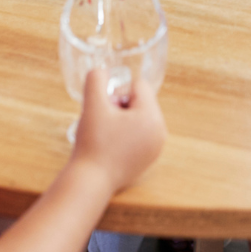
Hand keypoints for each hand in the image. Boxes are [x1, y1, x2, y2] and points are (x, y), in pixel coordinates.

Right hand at [72, 68, 165, 193]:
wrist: (90, 180)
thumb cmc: (93, 142)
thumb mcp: (92, 103)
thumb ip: (96, 78)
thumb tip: (102, 71)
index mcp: (152, 117)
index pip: (139, 86)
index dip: (117, 92)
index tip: (106, 110)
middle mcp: (160, 132)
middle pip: (140, 101)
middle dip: (121, 106)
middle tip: (105, 123)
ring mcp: (156, 148)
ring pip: (138, 116)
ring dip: (121, 119)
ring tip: (107, 135)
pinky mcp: (148, 159)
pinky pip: (139, 133)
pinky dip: (125, 134)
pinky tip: (111, 147)